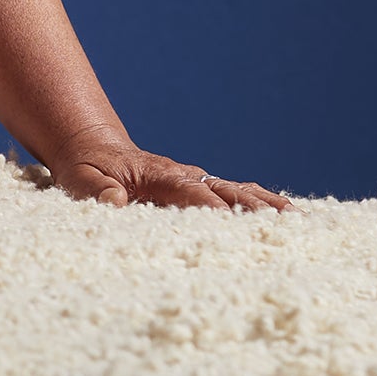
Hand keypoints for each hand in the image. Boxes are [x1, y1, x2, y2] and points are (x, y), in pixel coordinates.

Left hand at [41, 133, 289, 212]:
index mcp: (160, 175)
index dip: (216, 209)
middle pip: (226, 191)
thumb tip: (115, 201)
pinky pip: (233, 195)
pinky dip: (259, 204)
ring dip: (265, 205)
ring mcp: (194, 181)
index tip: (237, 227)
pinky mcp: (197, 190)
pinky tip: (286, 217)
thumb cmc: (85, 167)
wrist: (91, 149)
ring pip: (237, 191)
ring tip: (298, 222)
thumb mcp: (77, 178)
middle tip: (286, 227)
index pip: (194, 194)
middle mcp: (185, 176)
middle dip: (254, 209)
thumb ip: (93, 190)